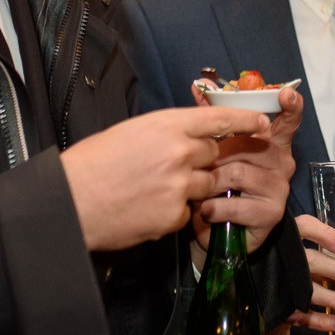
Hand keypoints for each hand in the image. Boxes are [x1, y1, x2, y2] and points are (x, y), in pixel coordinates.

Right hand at [61, 106, 272, 251]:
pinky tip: (146, 209)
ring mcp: (179, 185)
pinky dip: (173, 212)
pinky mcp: (174, 215)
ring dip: (191, 187)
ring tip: (156, 189)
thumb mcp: (129, 132)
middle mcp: (179, 152)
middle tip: (176, 167)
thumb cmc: (91, 164)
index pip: (218, 119)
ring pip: (205, 185)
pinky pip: (187, 212)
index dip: (244, 121)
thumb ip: (163, 133)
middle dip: (203, 161)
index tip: (263, 123)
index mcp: (166, 125)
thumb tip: (183, 138)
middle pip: (214, 155)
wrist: (71, 202)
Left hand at [190, 84, 301, 254]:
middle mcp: (282, 163)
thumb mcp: (213, 151)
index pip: (289, 121)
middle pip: (249, 145)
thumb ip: (212, 118)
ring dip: (211, 183)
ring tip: (200, 192)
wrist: (215, 231)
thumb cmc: (216, 185)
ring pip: (238, 173)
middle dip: (217, 155)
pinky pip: (236, 203)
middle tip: (200, 167)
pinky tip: (206, 211)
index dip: (291, 106)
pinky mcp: (271, 214)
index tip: (286, 94)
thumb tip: (198, 85)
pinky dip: (214, 208)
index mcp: (272, 143)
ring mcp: (279, 188)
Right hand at [288, 213, 334, 333]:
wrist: (257, 282)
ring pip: (309, 291)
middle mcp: (284, 258)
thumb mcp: (312, 249)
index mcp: (290, 237)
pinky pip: (301, 315)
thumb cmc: (294, 260)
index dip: (325, 236)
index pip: (305, 227)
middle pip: (312, 262)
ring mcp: (281, 283)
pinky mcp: (280, 306)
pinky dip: (321, 321)